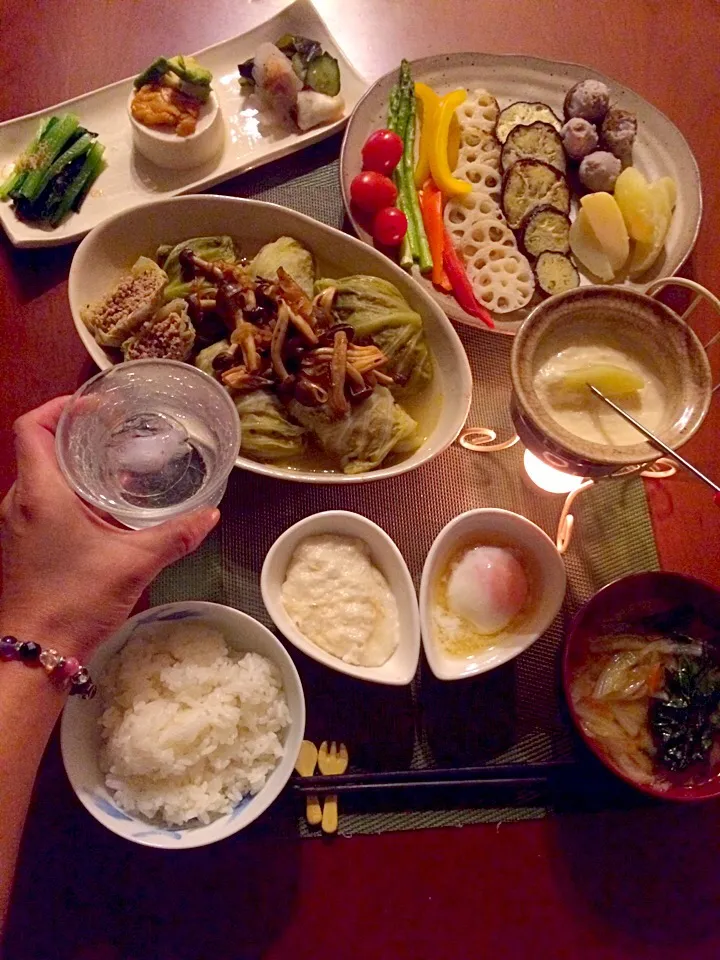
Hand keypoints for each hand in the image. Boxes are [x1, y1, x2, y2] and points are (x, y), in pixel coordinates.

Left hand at [0, 397, 219, 659]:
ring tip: (113, 465)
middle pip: (38, 447)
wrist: (34, 653)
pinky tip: (101, 509)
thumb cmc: (74, 600)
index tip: (95, 406)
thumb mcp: (133, 563)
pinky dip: (67, 492)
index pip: (33, 426)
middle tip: (114, 431)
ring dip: (71, 465)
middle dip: (74, 433)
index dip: (60, 406)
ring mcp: (16, 524)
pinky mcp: (21, 545)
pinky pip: (40, 502)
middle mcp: (20, 501)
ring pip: (39, 476)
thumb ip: (174, 536)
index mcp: (41, 492)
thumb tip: (210, 515)